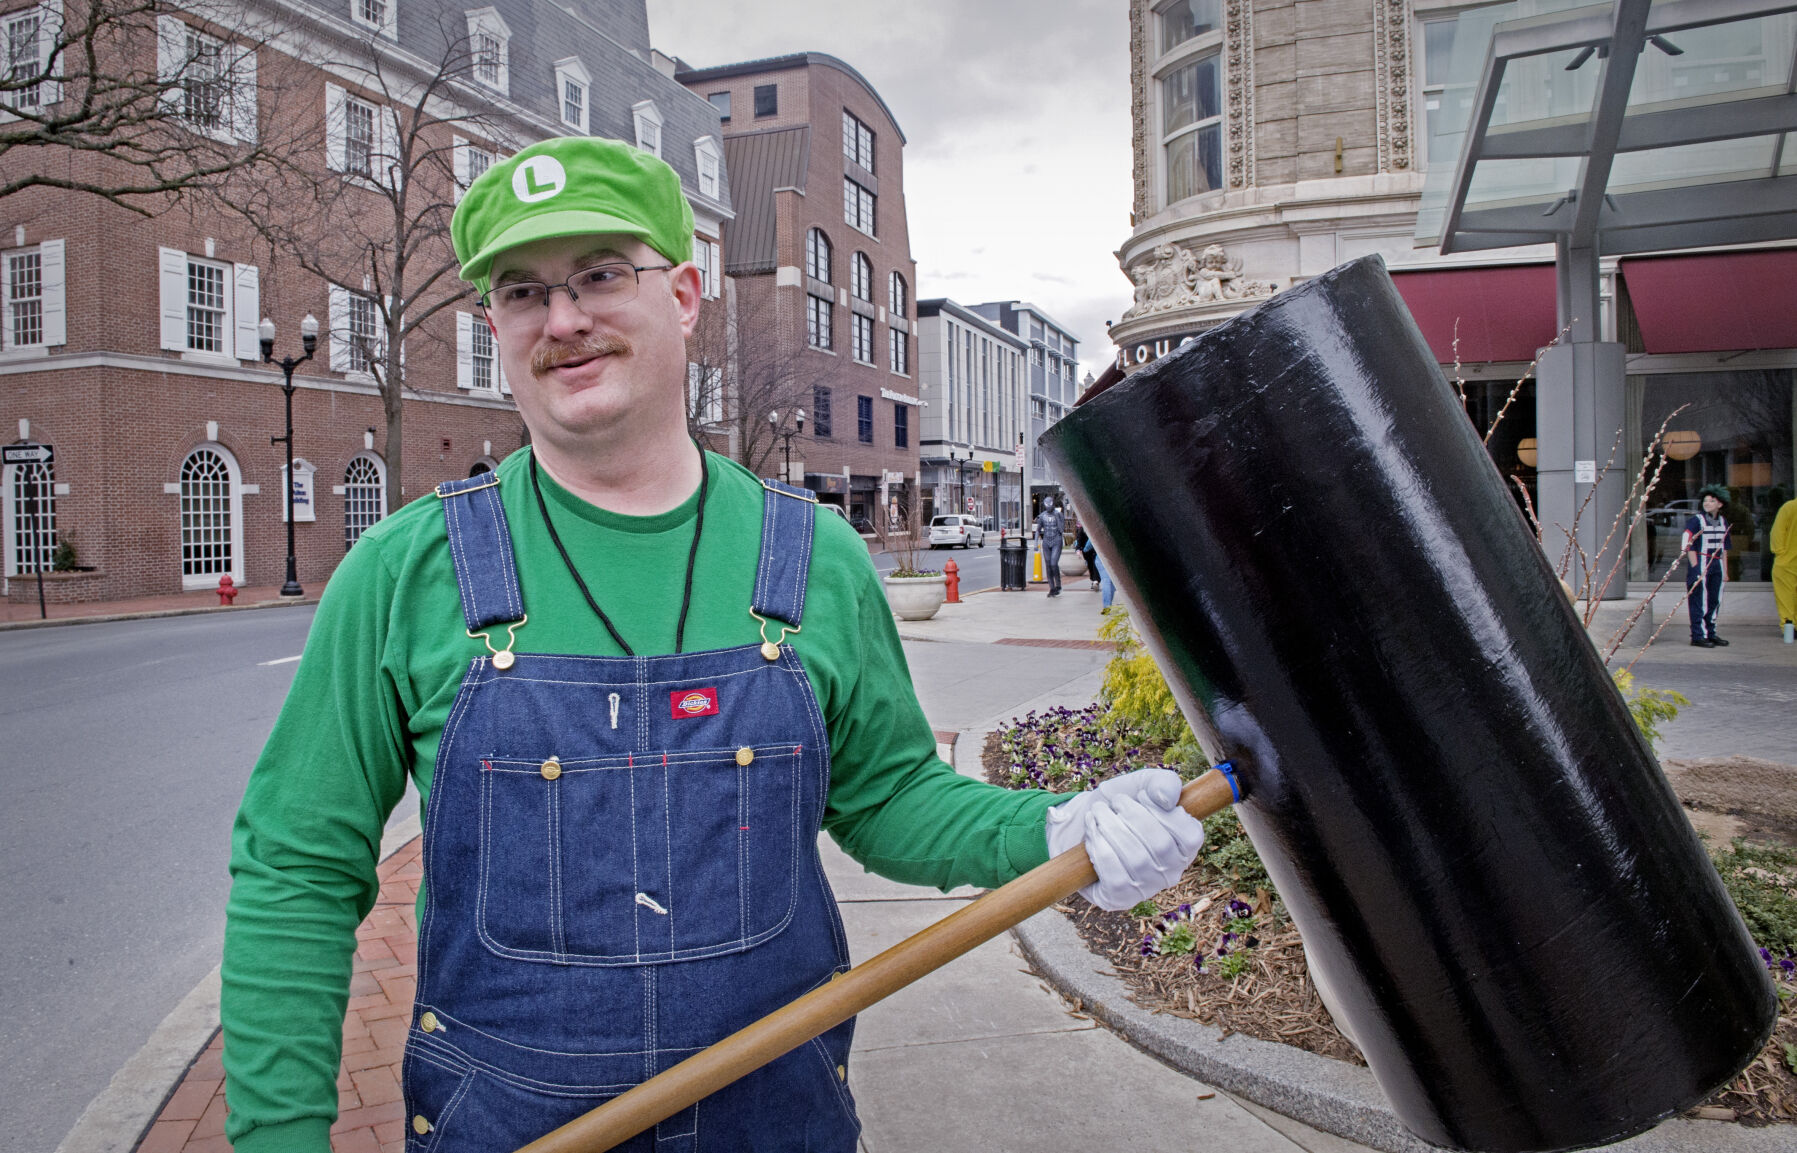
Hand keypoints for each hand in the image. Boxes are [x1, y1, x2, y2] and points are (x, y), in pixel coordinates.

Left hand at [1043, 769, 1205, 909]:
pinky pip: (1114, 875)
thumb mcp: (1141, 784)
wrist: (1078, 823)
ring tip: (1098, 813)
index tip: (1141, 796)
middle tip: (1112, 803)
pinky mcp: (1119, 899)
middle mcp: (1171, 872)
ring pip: (1135, 858)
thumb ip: (1163, 782)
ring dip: (1110, 828)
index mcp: (1185, 846)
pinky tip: (1091, 834)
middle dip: (1131, 815)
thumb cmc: (1117, 805)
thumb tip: (1167, 799)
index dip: (1162, 811)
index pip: (1189, 835)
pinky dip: (1099, 847)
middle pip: (1160, 845)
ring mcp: (1146, 889)